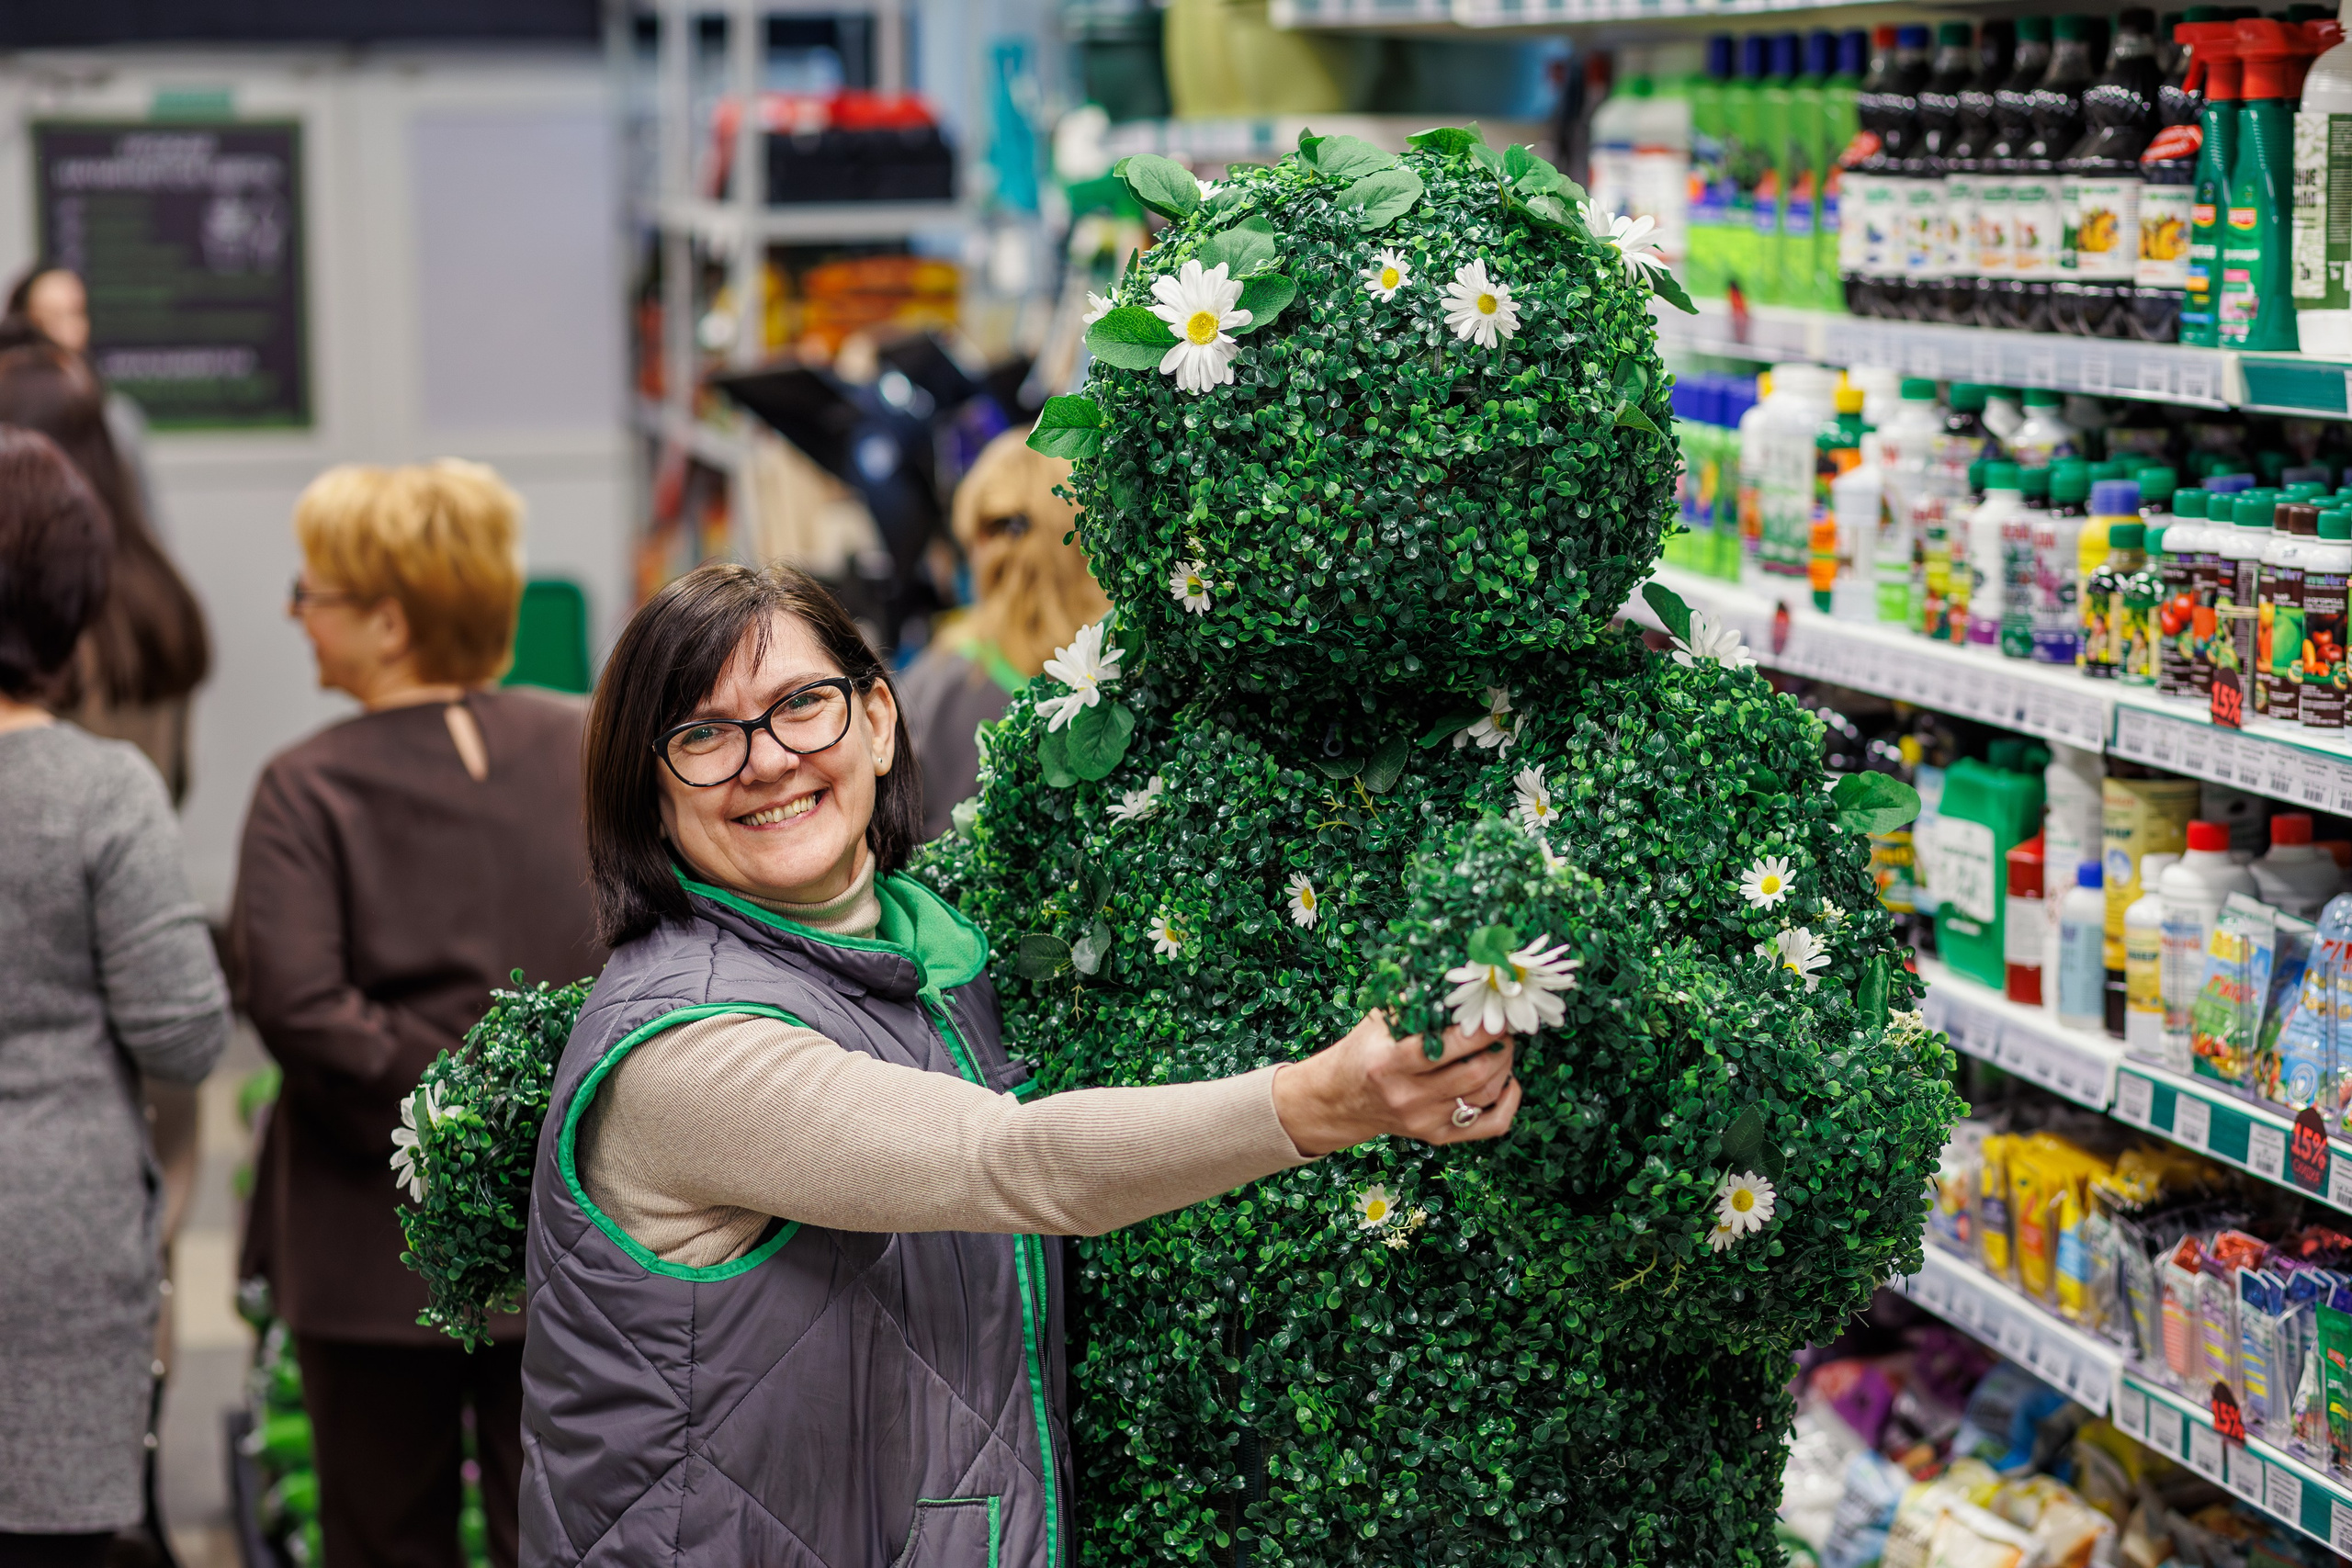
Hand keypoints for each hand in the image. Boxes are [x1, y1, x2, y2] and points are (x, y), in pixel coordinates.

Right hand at [1271, 1009, 1520, 1156]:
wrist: (1340, 1100)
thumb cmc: (1363, 1052)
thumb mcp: (1378, 1021)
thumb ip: (1414, 1002)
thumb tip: (1458, 980)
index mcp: (1390, 1063)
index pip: (1444, 1047)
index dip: (1478, 1029)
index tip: (1493, 1012)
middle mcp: (1408, 1096)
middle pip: (1474, 1073)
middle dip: (1499, 1046)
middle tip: (1503, 1028)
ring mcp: (1425, 1120)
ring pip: (1485, 1095)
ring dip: (1504, 1067)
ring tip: (1502, 1047)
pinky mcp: (1437, 1136)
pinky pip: (1490, 1126)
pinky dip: (1509, 1103)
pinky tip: (1507, 1081)